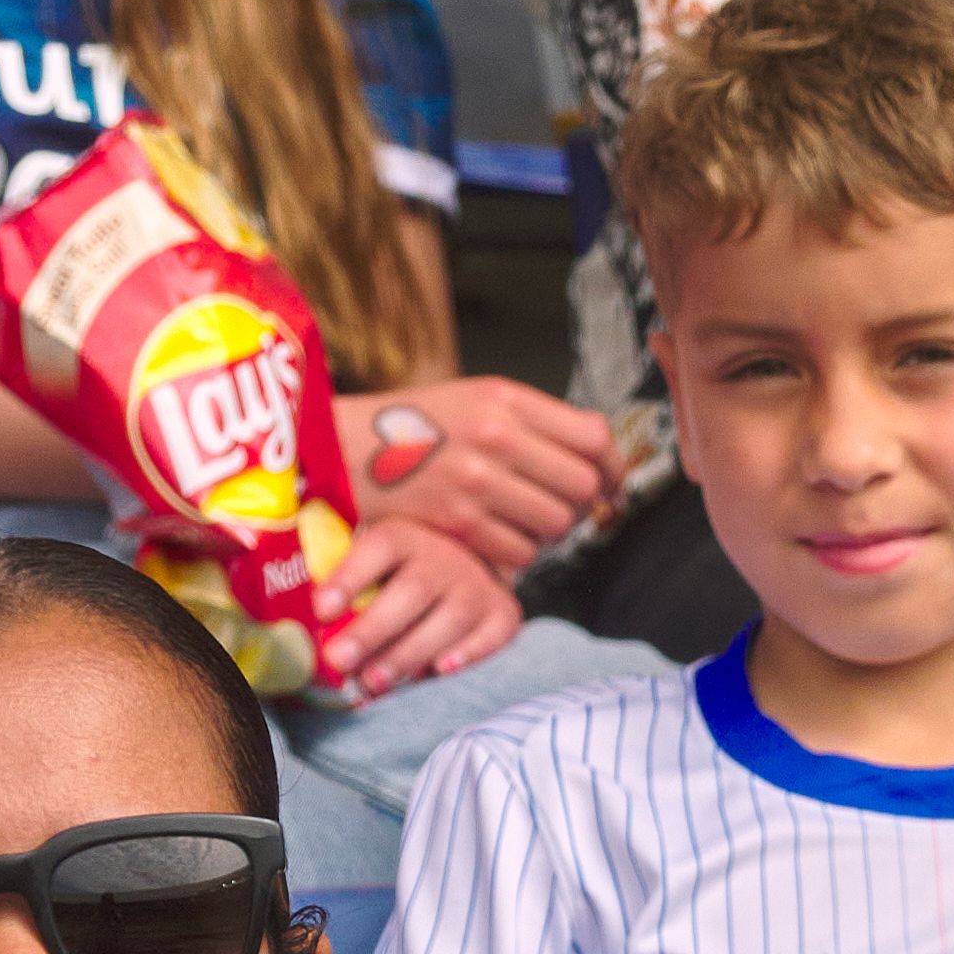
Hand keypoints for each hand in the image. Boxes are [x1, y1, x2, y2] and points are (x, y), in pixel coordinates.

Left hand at [311, 510, 521, 701]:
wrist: (465, 570)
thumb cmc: (399, 580)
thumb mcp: (370, 570)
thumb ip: (343, 592)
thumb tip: (313, 629)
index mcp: (402, 537)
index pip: (378, 548)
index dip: (350, 578)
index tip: (322, 610)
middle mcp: (444, 556)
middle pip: (412, 590)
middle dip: (373, 629)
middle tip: (339, 660)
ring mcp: (477, 585)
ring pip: (449, 618)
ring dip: (409, 653)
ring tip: (373, 682)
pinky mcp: (504, 614)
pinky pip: (492, 635)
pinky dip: (469, 653)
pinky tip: (441, 671)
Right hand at [339, 377, 611, 575]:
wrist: (340, 450)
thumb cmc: (413, 428)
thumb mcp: (473, 400)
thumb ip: (531, 421)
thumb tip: (597, 455)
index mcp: (506, 399)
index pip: (593, 436)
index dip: (613, 466)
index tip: (612, 484)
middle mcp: (497, 436)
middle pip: (583, 485)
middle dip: (583, 503)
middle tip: (564, 508)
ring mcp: (478, 481)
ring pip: (557, 523)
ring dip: (550, 532)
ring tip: (526, 522)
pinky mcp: (459, 522)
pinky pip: (521, 552)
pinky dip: (518, 553)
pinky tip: (499, 538)